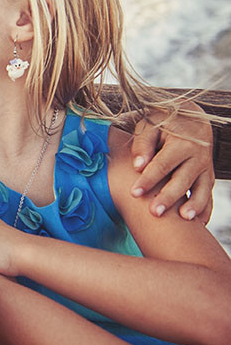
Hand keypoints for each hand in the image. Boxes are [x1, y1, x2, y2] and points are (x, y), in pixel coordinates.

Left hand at [130, 106, 214, 221]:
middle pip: (182, 180)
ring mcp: (205, 168)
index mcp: (181, 143)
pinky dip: (206, 209)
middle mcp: (197, 157)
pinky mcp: (208, 176)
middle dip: (168, 197)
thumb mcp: (150, 125)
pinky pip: (209, 195)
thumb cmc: (163, 123)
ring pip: (202, 190)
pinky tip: (199, 225)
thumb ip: (143, 144)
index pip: (162, 164)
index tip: (134, 193)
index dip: (148, 179)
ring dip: (194, 206)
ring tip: (184, 221)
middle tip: (154, 212)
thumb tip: (138, 165)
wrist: (191, 119)